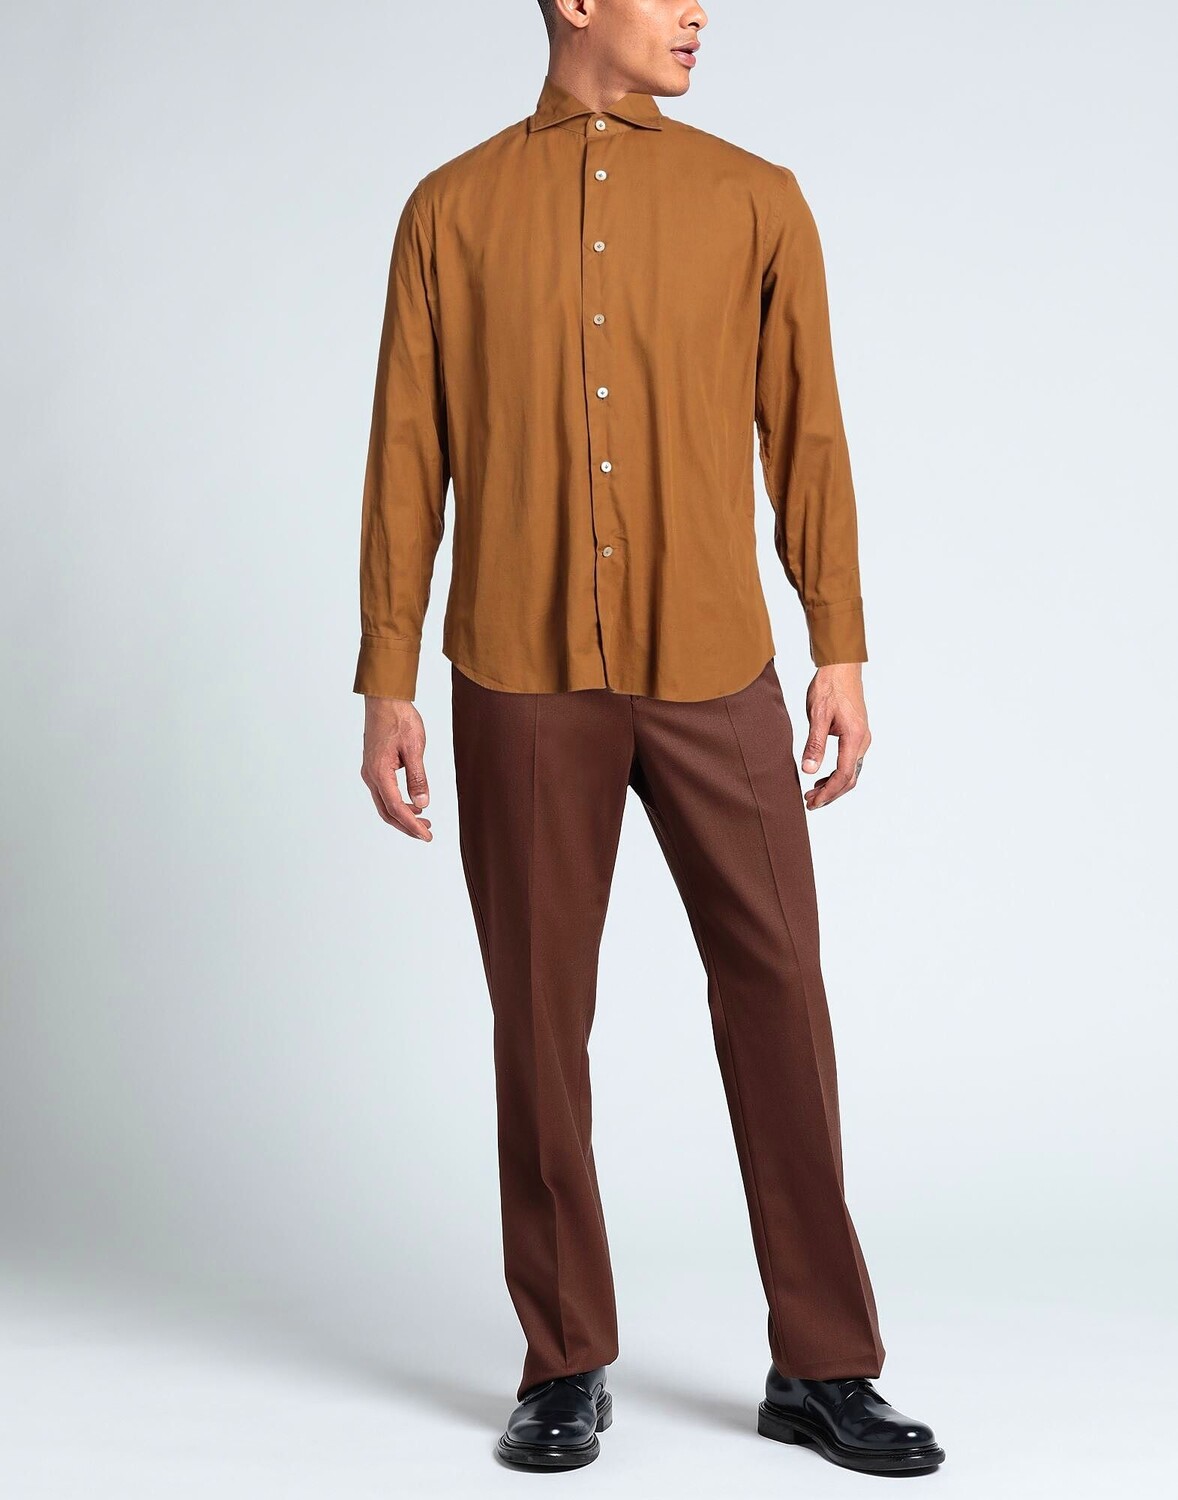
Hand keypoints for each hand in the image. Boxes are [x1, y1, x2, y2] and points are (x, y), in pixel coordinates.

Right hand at [360, 696, 433, 840]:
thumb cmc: (399, 719)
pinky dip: (397, 803)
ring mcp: (370, 771)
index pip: (396, 808)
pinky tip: (412, 802)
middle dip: (407, 826)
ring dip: (402, 815)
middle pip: (387, 811)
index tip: (427, 835)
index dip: (412, 825)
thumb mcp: (415, 748)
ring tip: (424, 819)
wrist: (384, 699)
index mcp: (379, 773)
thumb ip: (418, 778)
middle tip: (427, 833)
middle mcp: (370, 775)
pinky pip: (384, 792)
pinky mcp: (373, 766)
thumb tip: (423, 803)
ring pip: (384, 803)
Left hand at [799, 663, 870, 810]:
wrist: (841, 668)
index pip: (843, 775)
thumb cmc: (829, 687)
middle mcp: (862, 741)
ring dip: (833, 785)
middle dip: (830, 793)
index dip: (828, 792)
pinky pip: (850, 762)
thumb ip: (814, 744)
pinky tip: (821, 776)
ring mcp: (862, 738)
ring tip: (812, 792)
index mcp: (854, 737)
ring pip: (850, 771)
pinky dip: (836, 773)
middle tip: (810, 802)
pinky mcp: (857, 735)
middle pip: (849, 778)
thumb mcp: (817, 716)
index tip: (813, 802)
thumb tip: (809, 770)